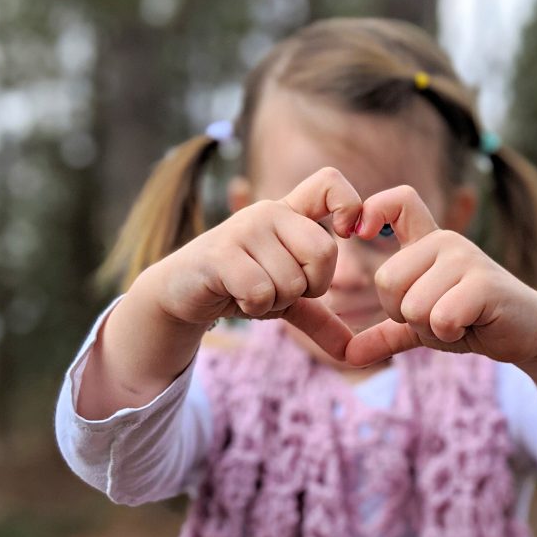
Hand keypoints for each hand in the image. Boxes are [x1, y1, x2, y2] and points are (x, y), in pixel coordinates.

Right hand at [150, 167, 363, 361]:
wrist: (181, 294)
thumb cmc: (240, 288)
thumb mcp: (288, 301)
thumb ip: (322, 320)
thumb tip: (355, 354)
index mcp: (291, 214)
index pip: (331, 182)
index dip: (350, 206)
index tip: (345, 235)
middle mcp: (270, 211)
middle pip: (325, 250)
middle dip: (311, 285)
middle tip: (282, 287)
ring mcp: (244, 228)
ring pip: (293, 280)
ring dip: (277, 302)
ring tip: (252, 291)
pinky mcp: (220, 252)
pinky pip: (262, 292)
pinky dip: (255, 307)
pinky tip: (238, 298)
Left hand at [343, 185, 536, 367]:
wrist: (524, 333)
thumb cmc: (471, 321)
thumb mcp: (421, 326)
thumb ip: (385, 335)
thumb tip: (348, 355)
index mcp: (427, 242)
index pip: (397, 201)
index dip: (371, 210)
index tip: (357, 234)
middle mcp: (446, 241)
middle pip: (387, 280)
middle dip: (403, 313)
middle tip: (436, 315)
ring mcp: (466, 258)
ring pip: (412, 306)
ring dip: (430, 328)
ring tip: (456, 320)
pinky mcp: (484, 283)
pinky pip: (440, 318)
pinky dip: (448, 335)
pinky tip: (469, 326)